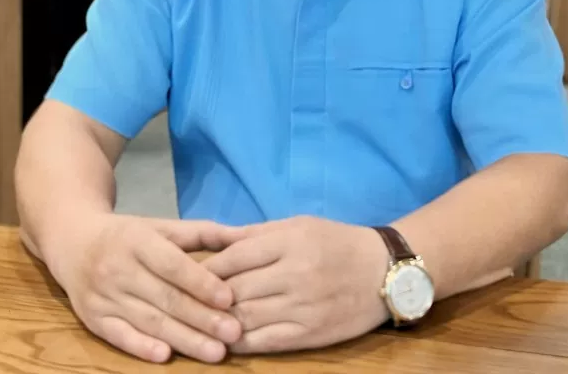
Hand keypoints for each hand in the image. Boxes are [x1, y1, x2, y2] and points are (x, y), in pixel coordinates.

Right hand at [48, 213, 244, 363]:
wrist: (72, 241)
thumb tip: (245, 237)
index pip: (172, 264)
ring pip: (148, 321)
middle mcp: (117, 268)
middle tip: (234, 333)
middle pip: (164, 298)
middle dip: (201, 318)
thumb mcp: (161, 226)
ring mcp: (102, 295)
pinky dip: (141, 348)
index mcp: (137, 240)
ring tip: (216, 352)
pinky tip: (166, 358)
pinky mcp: (91, 318)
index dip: (201, 283)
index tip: (230, 299)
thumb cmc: (128, 234)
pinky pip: (119, 336)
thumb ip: (202, 233)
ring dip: (183, 339)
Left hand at [202, 216, 390, 353]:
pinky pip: (265, 341)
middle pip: (235, 289)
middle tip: (183, 302)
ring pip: (245, 317)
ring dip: (218, 322)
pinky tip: (225, 340)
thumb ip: (254, 233)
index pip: (233, 257)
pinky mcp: (310, 333)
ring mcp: (302, 306)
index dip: (205, 269)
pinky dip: (240, 343)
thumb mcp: (298, 225)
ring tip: (197, 323)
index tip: (185, 275)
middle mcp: (294, 273)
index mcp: (289, 241)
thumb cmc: (337, 241)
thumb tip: (211, 239)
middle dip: (205, 297)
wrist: (384, 270)